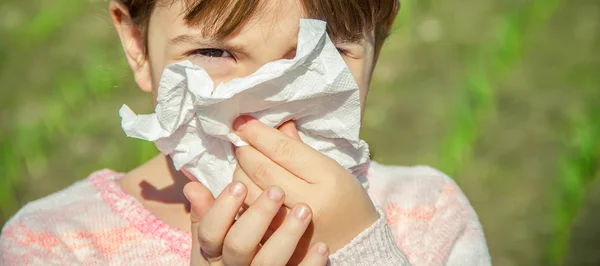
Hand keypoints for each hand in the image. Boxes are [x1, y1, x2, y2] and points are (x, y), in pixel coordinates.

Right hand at [183, 180, 329, 265]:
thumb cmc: (229, 257)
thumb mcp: (214, 241)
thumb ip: (207, 213)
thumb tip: (192, 185)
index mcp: (212, 253)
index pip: (210, 232)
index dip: (222, 209)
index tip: (240, 184)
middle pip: (239, 245)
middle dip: (257, 217)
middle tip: (277, 190)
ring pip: (267, 263)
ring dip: (286, 235)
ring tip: (305, 210)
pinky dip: (309, 263)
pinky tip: (321, 245)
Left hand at [232, 117, 378, 253]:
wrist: (357, 241)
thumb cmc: (344, 197)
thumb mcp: (330, 167)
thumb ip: (298, 147)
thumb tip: (270, 125)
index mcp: (327, 178)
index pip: (284, 150)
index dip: (258, 134)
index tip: (241, 122)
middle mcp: (310, 203)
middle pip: (263, 170)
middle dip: (245, 150)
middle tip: (238, 138)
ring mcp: (292, 227)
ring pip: (251, 193)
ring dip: (239, 172)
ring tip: (242, 161)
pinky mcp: (279, 241)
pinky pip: (250, 215)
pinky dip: (242, 196)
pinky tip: (243, 184)